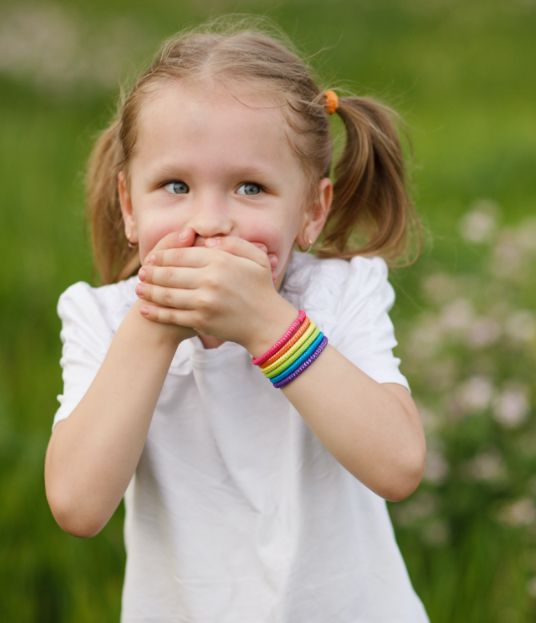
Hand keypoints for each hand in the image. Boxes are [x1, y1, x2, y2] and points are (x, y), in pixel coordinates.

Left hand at [136, 235, 296, 352]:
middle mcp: (210, 280)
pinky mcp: (201, 321)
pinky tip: (145, 309)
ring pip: (167, 295)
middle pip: (169, 274)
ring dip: (149, 292)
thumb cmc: (262, 288)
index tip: (152, 258)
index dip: (162, 256)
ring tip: (139, 289)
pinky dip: (155, 312)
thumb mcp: (255, 257)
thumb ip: (232, 243)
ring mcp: (204, 302)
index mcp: (220, 261)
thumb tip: (206, 239)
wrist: (268, 323)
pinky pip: (172, 315)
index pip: (182, 254)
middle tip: (141, 273)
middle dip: (151, 273)